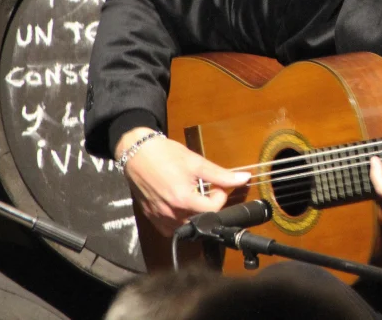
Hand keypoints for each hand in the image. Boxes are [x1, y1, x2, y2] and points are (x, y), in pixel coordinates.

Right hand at [115, 127, 249, 236]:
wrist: (137, 152)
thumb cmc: (165, 154)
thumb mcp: (196, 162)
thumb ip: (221, 175)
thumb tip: (244, 178)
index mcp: (183, 199)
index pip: (214, 209)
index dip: (221, 196)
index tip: (217, 185)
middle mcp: (171, 213)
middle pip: (201, 220)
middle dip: (209, 206)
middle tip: (206, 190)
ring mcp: (160, 217)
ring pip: (186, 226)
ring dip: (195, 214)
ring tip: (193, 196)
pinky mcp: (151, 217)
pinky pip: (170, 228)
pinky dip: (179, 220)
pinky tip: (180, 205)